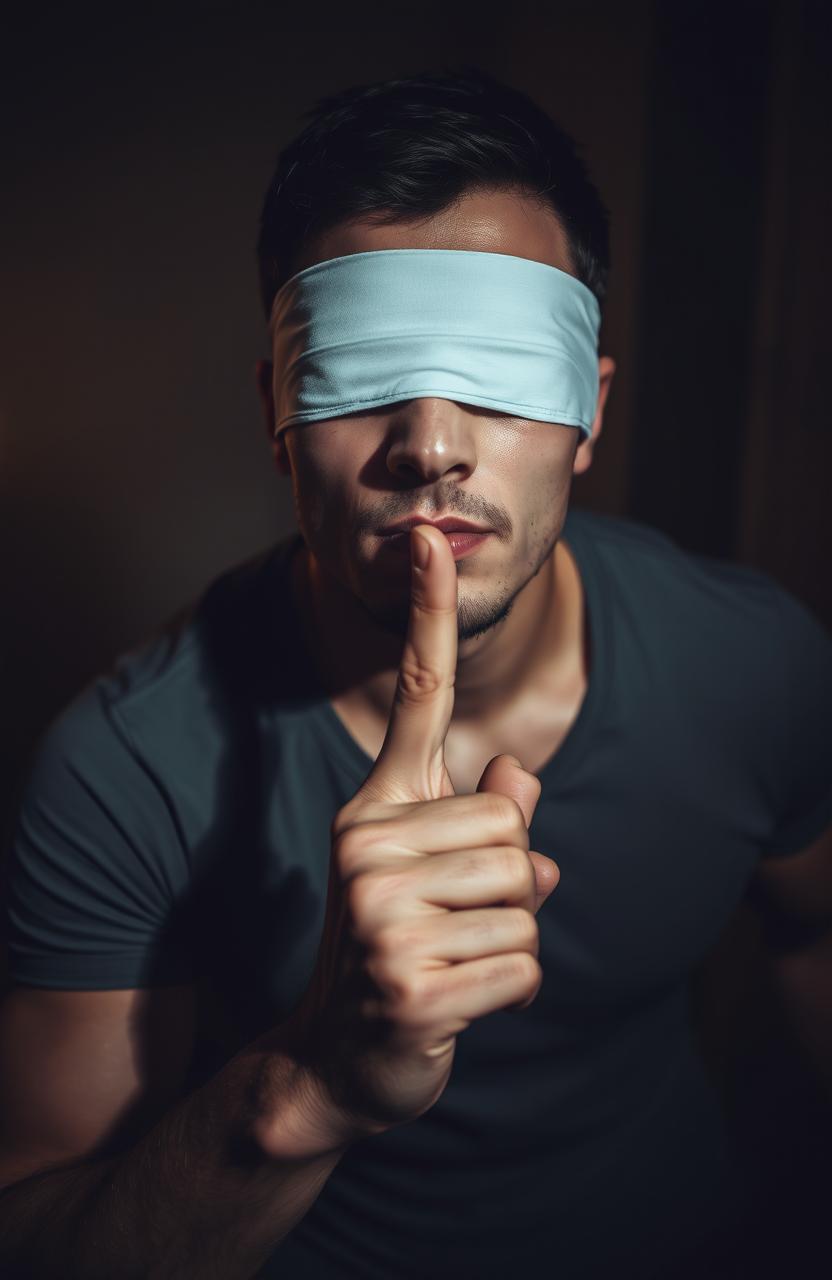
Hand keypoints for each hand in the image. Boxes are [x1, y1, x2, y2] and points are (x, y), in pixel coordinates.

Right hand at [272, 525, 558, 1151]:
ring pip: (525, 896)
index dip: (426, 617)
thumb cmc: (401, 947)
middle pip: (514, 824)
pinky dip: (514, 992)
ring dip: (513, 939)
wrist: (340, 1056)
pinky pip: (525, 965)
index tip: (429, 542)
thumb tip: (522, 774)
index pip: (415, 697)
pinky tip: (460, 1004)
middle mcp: (367, 843)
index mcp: (376, 806)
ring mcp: (380, 914)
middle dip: (512, 884)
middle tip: (457, 923)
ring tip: (456, 960)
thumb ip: (483, 817)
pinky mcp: (409, 982)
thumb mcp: (435, 872)